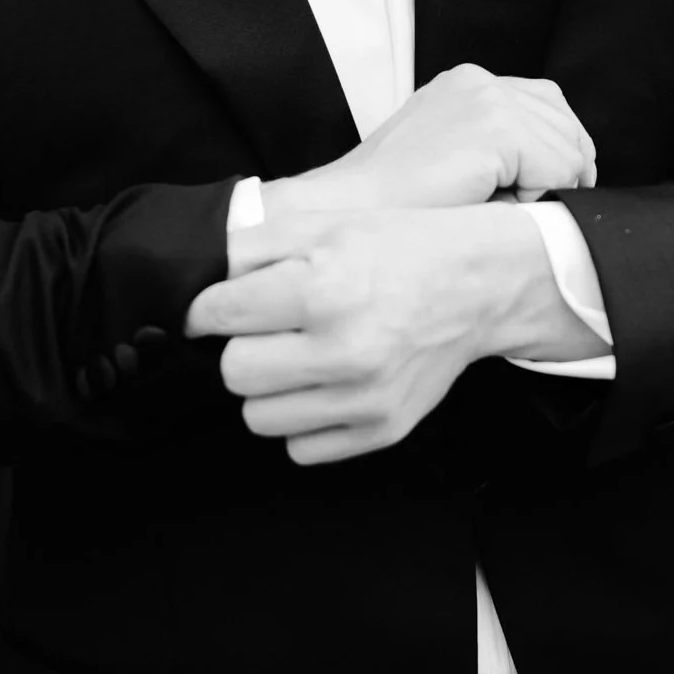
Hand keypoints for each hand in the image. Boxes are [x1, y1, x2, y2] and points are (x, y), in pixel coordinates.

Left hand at [185, 203, 593, 464]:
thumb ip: (250, 248)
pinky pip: (301, 449)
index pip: (216, 315)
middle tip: (269, 328)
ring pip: (259, 418)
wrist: (477, 285)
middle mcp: (343, 350)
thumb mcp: (322, 224)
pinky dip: (303, 420)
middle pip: (233, 372)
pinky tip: (324, 384)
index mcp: (322, 289)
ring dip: (268, 389)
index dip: (209, 307)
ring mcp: (364, 398)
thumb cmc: (398, 248)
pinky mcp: (381, 430)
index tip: (221, 306)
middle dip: (241, 347)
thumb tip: (196, 284)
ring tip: (298, 356)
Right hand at [265, 64, 595, 215]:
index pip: (548, 102)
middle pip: (565, 122)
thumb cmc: (396, 201)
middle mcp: (481, 81)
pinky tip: (498, 203)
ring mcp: (489, 100)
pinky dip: (540, 194)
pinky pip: (558, 168)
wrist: (353, 209)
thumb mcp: (451, 155)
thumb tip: (565, 169)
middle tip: (539, 203)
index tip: (554, 184)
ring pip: (567, 149)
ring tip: (503, 204)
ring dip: (548, 186)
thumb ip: (499, 146)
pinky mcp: (497, 128)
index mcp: (469, 83)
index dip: (560, 147)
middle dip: (565, 168)